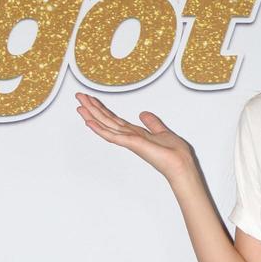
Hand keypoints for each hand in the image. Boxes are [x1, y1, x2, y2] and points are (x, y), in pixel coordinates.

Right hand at [74, 92, 195, 183]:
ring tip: (79, 106)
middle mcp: (129, 137)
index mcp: (136, 133)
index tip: (92, 100)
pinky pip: (112, 136)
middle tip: (79, 97)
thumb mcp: (163, 132)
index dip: (103, 109)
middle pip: (107, 120)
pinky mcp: (131, 143)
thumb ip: (152, 123)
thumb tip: (144, 114)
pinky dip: (99, 129)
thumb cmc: (174, 153)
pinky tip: (89, 122)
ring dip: (92, 115)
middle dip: (93, 108)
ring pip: (106, 126)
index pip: (115, 119)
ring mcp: (129, 141)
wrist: (181, 165)